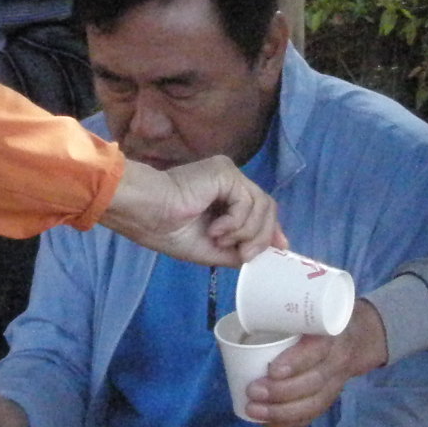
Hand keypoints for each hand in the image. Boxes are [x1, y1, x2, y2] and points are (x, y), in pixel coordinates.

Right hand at [101, 156, 283, 265]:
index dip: (272, 228)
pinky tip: (216, 228)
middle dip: (262, 235)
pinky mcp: (225, 172)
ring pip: (262, 205)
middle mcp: (229, 181)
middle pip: (267, 206)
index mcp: (223, 196)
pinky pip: (248, 201)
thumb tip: (270, 250)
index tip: (281, 247)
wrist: (147, 214)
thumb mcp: (212, 248)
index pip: (259, 208)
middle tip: (245, 254)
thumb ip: (240, 248)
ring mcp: (228, 174)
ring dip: (246, 232)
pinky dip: (236, 222)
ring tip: (220, 239)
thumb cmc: (168, 230)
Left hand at [244, 301, 388, 426]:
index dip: (295, 363)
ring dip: (281, 412)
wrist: (361, 336)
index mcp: (332, 334)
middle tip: (252, 390)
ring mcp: (336, 382)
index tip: (271, 369)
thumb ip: (290, 305)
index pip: (318, 351)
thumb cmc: (326, 317)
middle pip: (313, 383)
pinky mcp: (331, 396)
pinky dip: (288, 422)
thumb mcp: (316, 305)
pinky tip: (266, 421)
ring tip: (253, 410)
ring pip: (313, 403)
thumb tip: (250, 304)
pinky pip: (312, 414)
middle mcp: (337, 360)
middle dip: (280, 392)